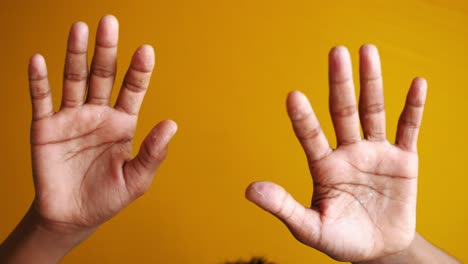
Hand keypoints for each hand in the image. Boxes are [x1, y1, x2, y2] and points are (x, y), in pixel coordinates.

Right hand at [29, 15, 175, 235]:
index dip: (139, 71)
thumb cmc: (108, 197)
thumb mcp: (137, 179)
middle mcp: (98, 115)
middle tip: (110, 22)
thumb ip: (153, 152)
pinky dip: (39, 80)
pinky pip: (41, 100)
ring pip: (74, 80)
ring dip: (76, 54)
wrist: (72, 217)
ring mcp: (71, 119)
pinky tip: (39, 60)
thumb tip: (172, 124)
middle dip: (106, 50)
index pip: (133, 90)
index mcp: (123, 124)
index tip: (146, 50)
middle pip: (103, 75)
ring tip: (80, 28)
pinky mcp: (45, 128)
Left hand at [246, 45, 425, 261]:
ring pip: (372, 111)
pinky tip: (416, 83)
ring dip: (371, 82)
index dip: (303, 119)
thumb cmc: (341, 239)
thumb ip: (283, 208)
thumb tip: (249, 190)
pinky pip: (408, 129)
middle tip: (336, 52)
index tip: (293, 96)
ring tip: (367, 50)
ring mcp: (375, 153)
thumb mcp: (310, 228)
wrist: (379, 249)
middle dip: (339, 83)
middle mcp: (347, 152)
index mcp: (323, 167)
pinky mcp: (403, 160)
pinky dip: (413, 107)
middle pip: (342, 112)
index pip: (310, 137)